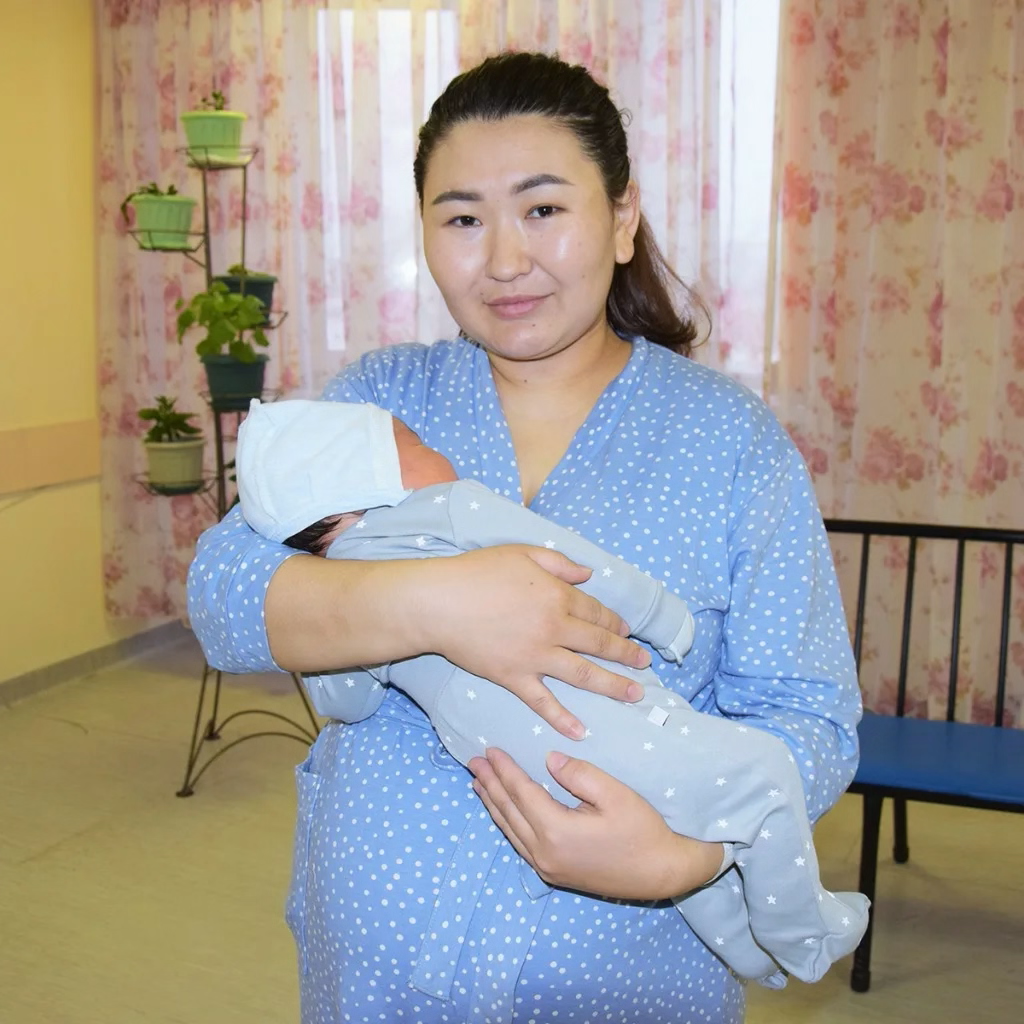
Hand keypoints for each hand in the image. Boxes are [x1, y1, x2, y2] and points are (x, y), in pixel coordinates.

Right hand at [420, 545, 650, 737]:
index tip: (628, 631)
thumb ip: (559, 563)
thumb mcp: (523, 553)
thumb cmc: (478, 572)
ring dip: (612, 686)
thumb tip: (588, 574)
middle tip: (643, 665)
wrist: (440, 603)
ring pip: (583, 674)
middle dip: (625, 654)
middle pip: (599, 644)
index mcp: (557, 595)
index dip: (615, 622)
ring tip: (634, 695)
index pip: (596, 612)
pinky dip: (562, 718)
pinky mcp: (515, 677)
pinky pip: (543, 702)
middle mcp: (554, 628)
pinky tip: (581, 731)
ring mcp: (536, 656)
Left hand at [468, 748, 723, 900]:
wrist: (663, 873)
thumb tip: (549, 759)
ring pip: (510, 830)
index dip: (504, 769)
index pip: (521, 792)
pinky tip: (502, 812)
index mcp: (556, 831)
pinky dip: (507, 823)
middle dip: (490, 784)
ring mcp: (548, 867)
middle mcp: (544, 853)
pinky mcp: (554, 873)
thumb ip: (579, 774)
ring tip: (479, 783)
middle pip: (509, 811)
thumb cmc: (643, 831)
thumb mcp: (616, 795)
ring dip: (493, 804)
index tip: (490, 749)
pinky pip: (520, 843)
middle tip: (473, 762)